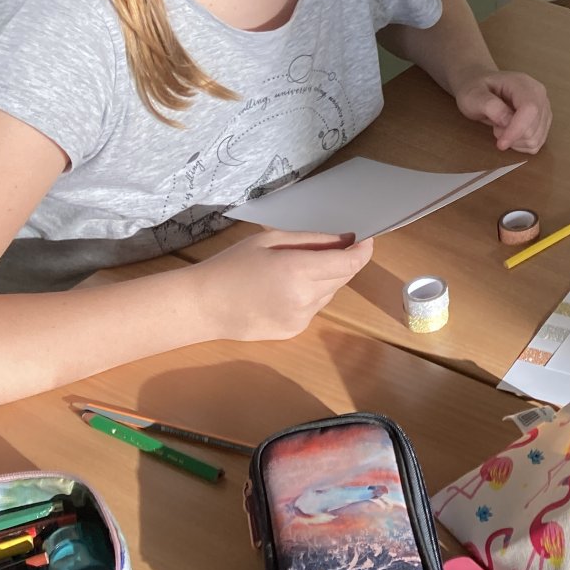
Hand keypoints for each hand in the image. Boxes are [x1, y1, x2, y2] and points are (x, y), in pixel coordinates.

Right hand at [196, 230, 374, 339]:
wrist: (203, 306)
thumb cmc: (232, 265)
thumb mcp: (271, 240)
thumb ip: (312, 241)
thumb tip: (346, 239)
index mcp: (298, 270)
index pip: (349, 262)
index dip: (363, 250)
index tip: (366, 239)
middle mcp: (305, 297)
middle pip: (343, 277)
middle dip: (342, 261)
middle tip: (325, 249)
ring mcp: (301, 318)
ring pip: (330, 293)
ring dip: (324, 279)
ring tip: (291, 272)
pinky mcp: (294, 331)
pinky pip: (315, 308)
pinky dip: (310, 296)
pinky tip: (282, 292)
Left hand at [455, 71, 551, 152]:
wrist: (480, 88)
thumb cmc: (475, 90)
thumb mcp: (473, 95)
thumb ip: (490, 106)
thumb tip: (506, 121)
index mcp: (523, 84)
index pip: (530, 109)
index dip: (517, 129)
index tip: (501, 143)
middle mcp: (538, 95)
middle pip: (534, 128)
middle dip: (512, 135)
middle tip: (495, 125)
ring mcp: (543, 108)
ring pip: (536, 139)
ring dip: (515, 141)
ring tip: (501, 126)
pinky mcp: (543, 122)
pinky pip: (536, 143)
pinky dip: (521, 145)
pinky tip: (510, 133)